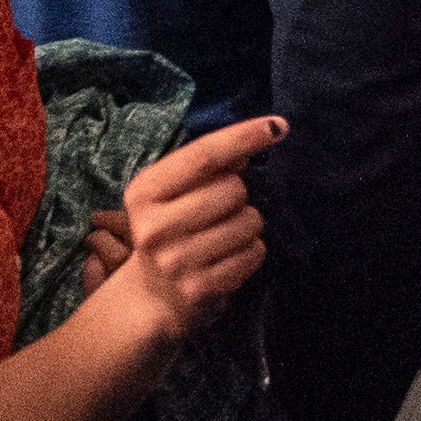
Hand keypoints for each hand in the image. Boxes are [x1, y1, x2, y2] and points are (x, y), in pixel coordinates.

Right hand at [102, 114, 283, 344]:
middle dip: (238, 195)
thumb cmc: (169, 229)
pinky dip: (251, 251)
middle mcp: (154, 226)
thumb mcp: (171, 193)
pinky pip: (254, 253)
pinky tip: (229, 257)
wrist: (151, 295)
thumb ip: (205, 167)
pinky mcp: (201, 288)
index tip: (277, 125)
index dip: (243, 137)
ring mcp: (177, 261)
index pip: (204, 155)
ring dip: (248, 225)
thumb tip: (248, 147)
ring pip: (249, 222)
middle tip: (218, 211)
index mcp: (144, 192)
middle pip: (232, 188)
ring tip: (224, 236)